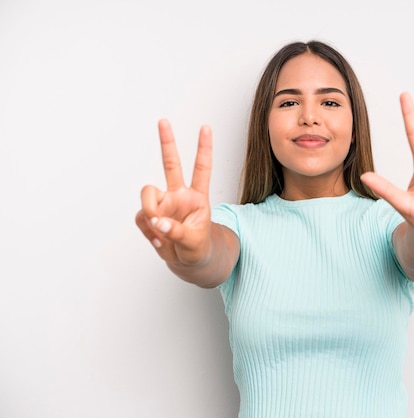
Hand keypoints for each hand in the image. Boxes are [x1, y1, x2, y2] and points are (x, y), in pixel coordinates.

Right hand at [135, 119, 213, 265]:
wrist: (188, 262)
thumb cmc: (198, 248)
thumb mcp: (195, 242)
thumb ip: (177, 231)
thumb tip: (158, 222)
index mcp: (197, 197)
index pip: (202, 169)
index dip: (204, 149)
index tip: (205, 127)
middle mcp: (179, 195)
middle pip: (171, 164)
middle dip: (167, 142)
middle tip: (163, 121)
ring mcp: (163, 205)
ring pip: (147, 194)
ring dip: (150, 210)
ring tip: (159, 229)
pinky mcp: (150, 216)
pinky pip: (141, 217)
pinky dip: (147, 230)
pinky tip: (158, 239)